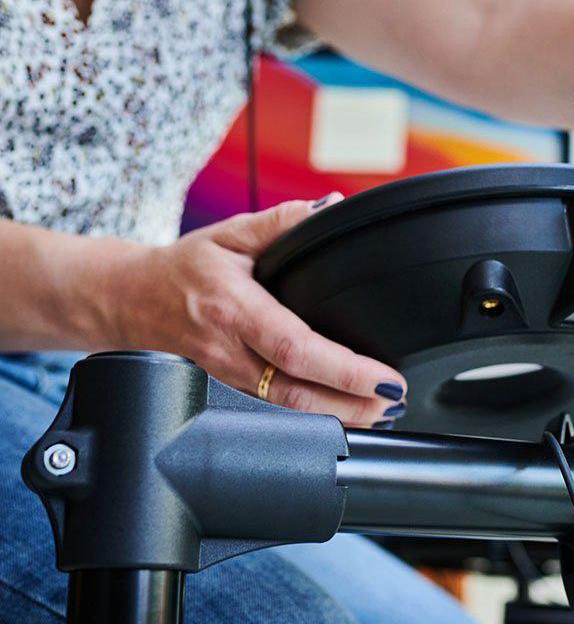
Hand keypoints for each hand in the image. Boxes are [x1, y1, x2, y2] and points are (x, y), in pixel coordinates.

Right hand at [110, 195, 406, 426]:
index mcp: (233, 308)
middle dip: (353, 404)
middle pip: (296, 392)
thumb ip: (285, 221)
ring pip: (288, 408)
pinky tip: (348, 411)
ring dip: (340, 415)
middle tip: (395, 401)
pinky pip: (278, 407)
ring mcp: (228, 375)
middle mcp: (229, 350)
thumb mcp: (233, 232)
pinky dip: (317, 413)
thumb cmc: (184, 267)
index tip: (384, 378)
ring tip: (383, 410)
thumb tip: (332, 208)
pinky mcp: (231, 387)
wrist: (129, 298)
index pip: (295, 348)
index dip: (344, 370)